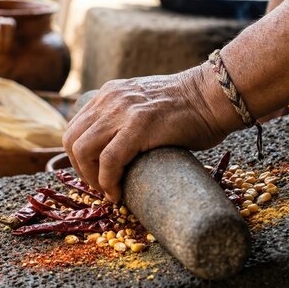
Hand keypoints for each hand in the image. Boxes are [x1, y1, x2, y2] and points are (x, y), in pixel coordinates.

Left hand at [62, 64, 235, 202]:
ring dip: (91, 178)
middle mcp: (110, 99)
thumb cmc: (189, 110)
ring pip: (83, 150)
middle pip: (72, 140)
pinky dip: (108, 182)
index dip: (77, 156)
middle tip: (100, 187)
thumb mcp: (144, 105)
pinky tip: (118, 193)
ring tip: (109, 191)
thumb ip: (125, 119)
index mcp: (109, 94)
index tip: (93, 174)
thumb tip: (114, 151)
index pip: (74, 127)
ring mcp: (123, 110)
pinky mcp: (139, 125)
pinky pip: (109, 160)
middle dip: (80, 170)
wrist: (216, 96)